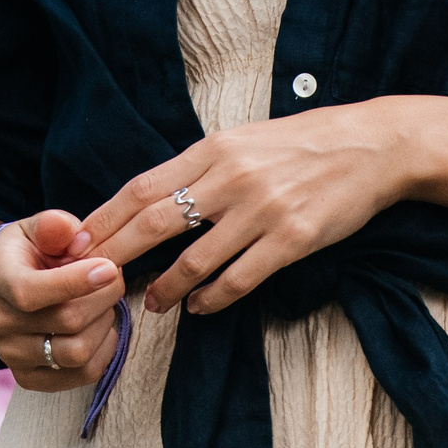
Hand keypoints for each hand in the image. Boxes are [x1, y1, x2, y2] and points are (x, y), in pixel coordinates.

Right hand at [0, 211, 124, 392]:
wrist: (12, 286)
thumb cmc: (34, 252)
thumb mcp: (39, 228)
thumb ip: (53, 225)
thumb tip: (66, 228)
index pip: (30, 291)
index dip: (74, 282)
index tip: (109, 268)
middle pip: (66, 321)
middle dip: (104, 296)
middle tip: (114, 278)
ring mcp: (11, 353)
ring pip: (77, 351)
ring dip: (105, 324)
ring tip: (104, 303)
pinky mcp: (29, 377)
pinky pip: (82, 375)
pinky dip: (104, 351)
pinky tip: (101, 329)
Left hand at [82, 104, 416, 315]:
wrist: (371, 147)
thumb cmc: (303, 144)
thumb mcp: (244, 140)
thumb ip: (201, 167)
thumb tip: (153, 199)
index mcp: (213, 149)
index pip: (143, 186)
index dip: (105, 218)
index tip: (76, 242)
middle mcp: (231, 177)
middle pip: (155, 221)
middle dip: (117, 254)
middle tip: (90, 280)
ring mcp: (262, 209)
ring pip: (194, 259)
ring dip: (167, 288)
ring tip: (152, 304)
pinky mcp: (292, 239)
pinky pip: (239, 278)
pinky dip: (213, 298)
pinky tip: (202, 307)